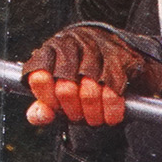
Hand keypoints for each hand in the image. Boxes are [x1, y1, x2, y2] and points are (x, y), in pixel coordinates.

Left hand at [24, 25, 161, 127]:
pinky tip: (110, 117)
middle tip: (78, 116)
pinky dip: (111, 110)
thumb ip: (41, 108)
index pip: (40, 77)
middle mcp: (74, 43)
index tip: (57, 106)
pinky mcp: (122, 56)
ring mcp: (99, 47)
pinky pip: (113, 91)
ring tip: (93, 118)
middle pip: (66, 88)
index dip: (48, 99)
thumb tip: (41, 114)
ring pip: (90, 91)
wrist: (121, 57)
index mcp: (52, 51)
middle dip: (72, 110)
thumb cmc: (83, 80)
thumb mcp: (57, 93)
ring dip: (92, 113)